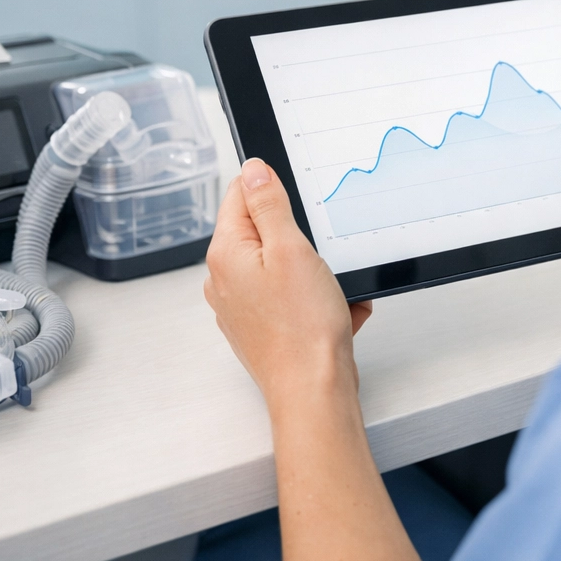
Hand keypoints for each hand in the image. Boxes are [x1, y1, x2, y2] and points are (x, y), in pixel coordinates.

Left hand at [204, 158, 372, 413]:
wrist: (313, 391)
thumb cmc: (304, 328)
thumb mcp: (291, 249)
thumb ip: (268, 204)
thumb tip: (253, 169)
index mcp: (226, 253)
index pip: (239, 194)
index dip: (273, 190)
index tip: (300, 204)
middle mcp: (224, 279)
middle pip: (262, 231)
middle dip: (300, 238)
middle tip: (321, 255)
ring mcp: (240, 307)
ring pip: (281, 266)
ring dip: (313, 271)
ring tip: (332, 291)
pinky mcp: (260, 327)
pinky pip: (291, 298)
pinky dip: (315, 300)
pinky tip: (336, 312)